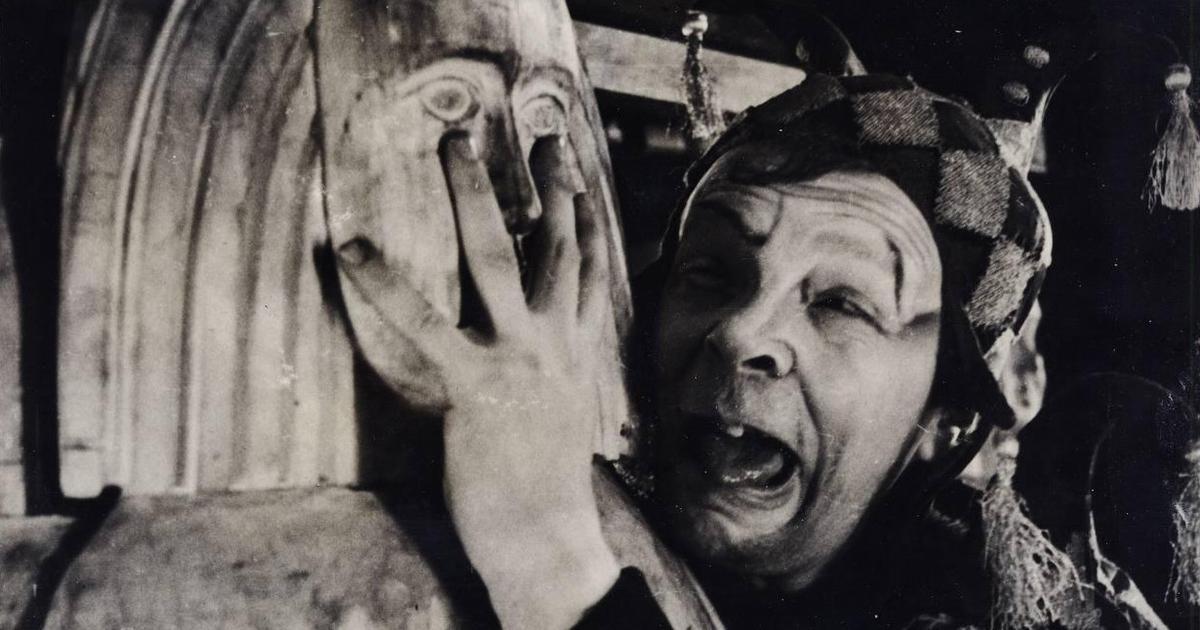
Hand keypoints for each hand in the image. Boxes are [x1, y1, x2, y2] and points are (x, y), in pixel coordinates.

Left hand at [334, 132, 617, 627]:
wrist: (549, 541)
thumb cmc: (549, 490)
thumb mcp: (566, 420)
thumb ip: (555, 376)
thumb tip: (541, 352)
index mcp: (578, 354)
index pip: (592, 271)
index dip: (587, 218)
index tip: (578, 177)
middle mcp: (556, 344)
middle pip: (559, 246)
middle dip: (549, 184)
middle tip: (538, 134)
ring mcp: (518, 359)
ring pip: (498, 259)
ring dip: (475, 196)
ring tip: (454, 145)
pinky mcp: (474, 386)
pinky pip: (423, 323)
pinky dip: (384, 284)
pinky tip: (353, 249)